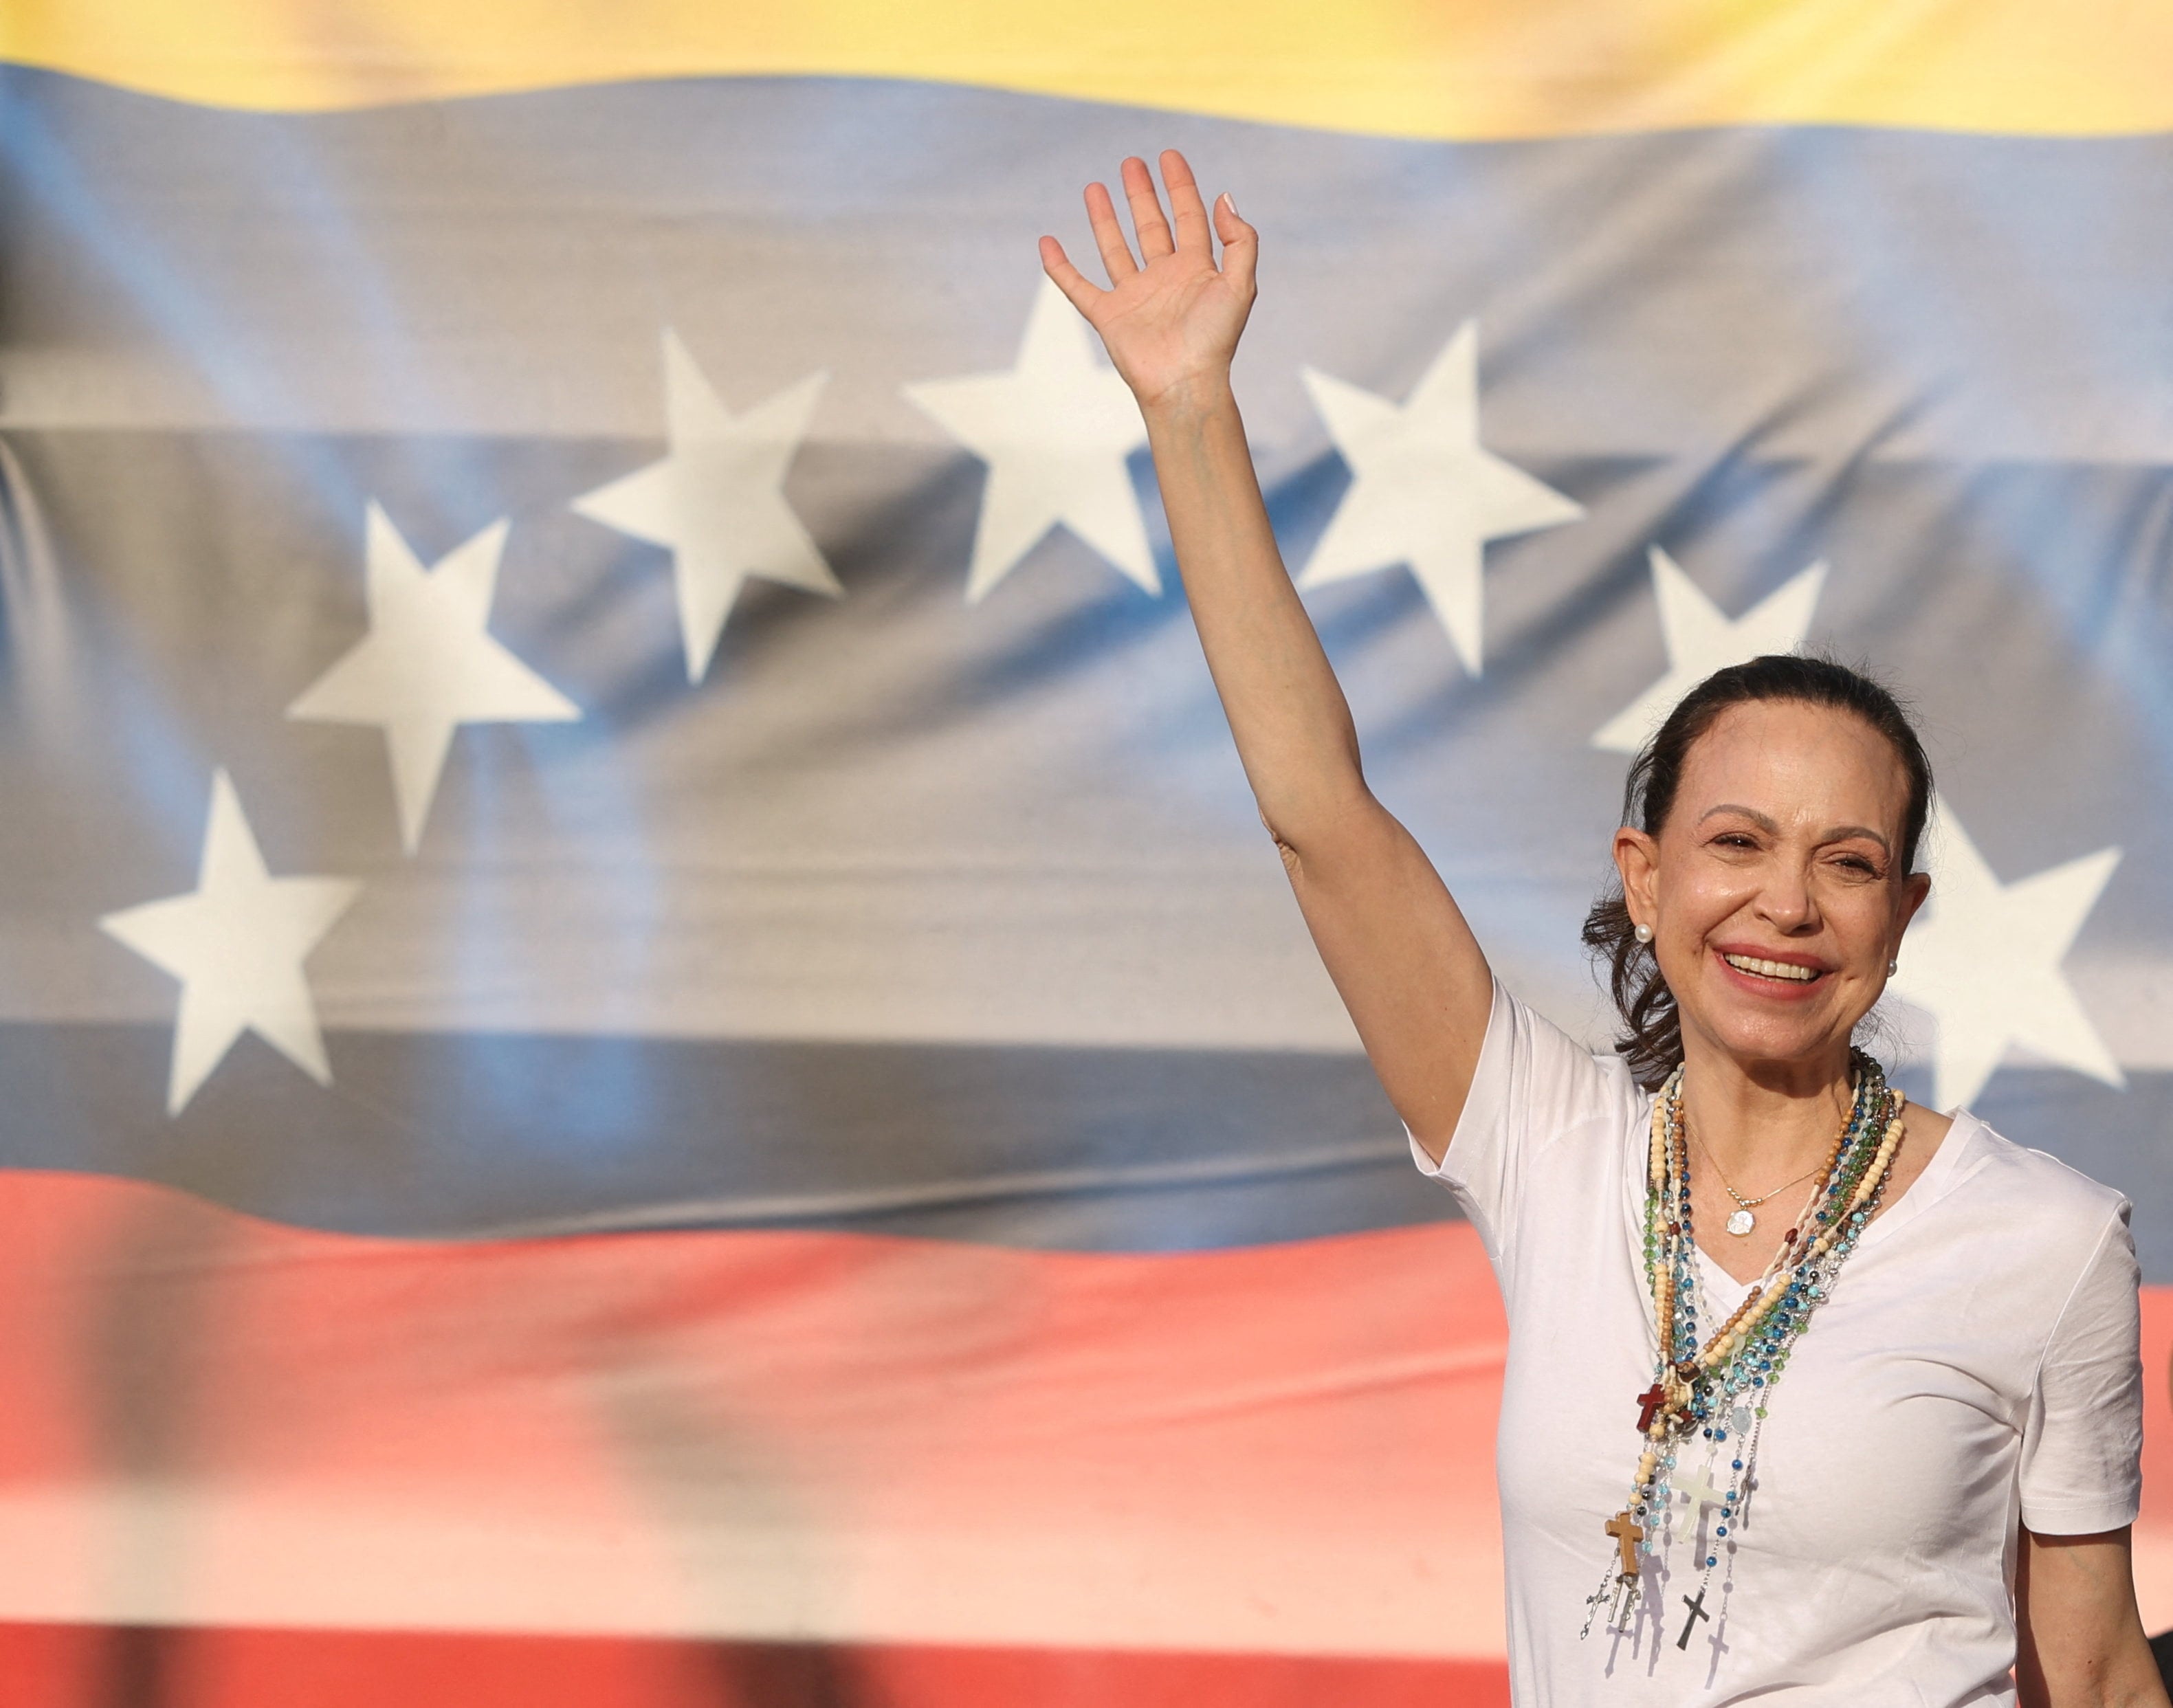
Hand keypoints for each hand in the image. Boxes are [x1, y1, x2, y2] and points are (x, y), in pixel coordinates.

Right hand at [1040, 149, 1256, 410]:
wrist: (1184, 384)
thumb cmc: (1215, 340)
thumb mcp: (1241, 284)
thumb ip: (1240, 240)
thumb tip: (1223, 197)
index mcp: (1196, 270)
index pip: (1188, 217)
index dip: (1180, 186)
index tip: (1168, 156)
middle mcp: (1165, 279)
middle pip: (1151, 226)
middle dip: (1142, 194)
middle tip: (1131, 163)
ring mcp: (1134, 297)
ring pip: (1115, 248)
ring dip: (1105, 218)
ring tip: (1094, 187)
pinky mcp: (1108, 316)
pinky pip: (1078, 286)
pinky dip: (1060, 267)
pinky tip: (1048, 243)